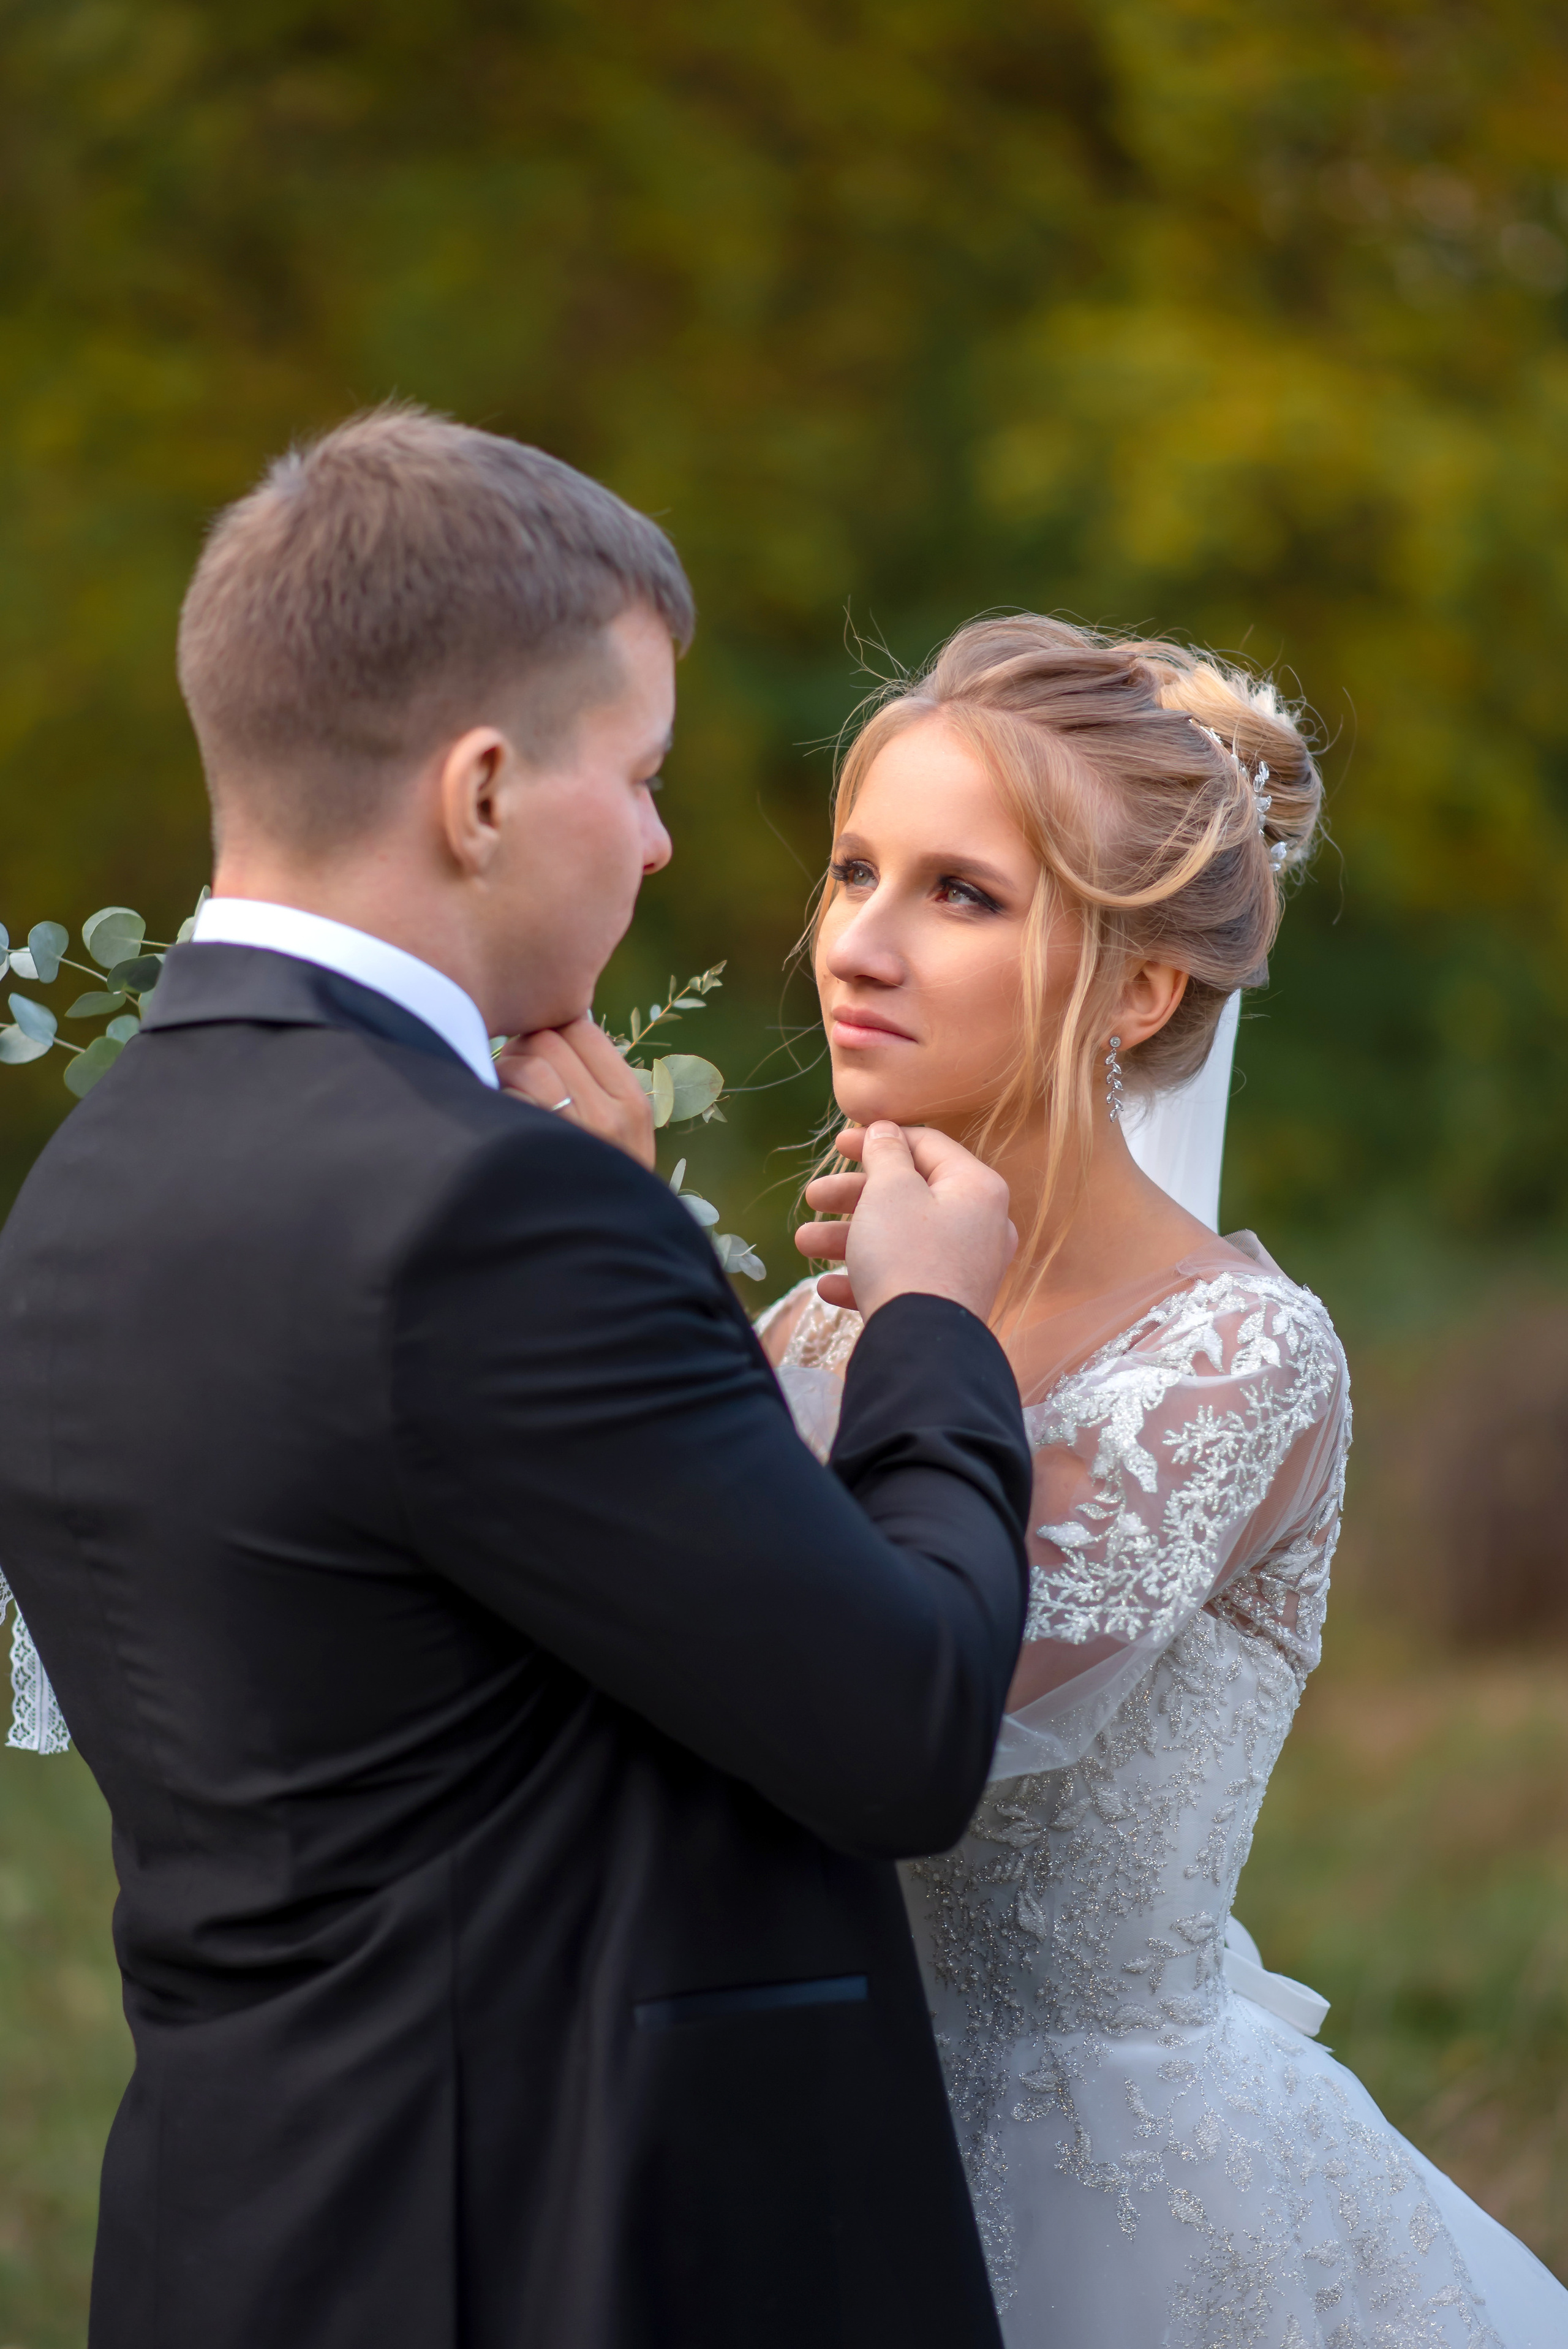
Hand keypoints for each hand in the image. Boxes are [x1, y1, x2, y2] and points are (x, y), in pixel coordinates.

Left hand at [495, 1015, 656, 1168]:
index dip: (554, 1031)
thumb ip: (604, 1088)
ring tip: (503, 1086)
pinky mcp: (540, 1149)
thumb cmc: (605, 1178)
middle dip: (523, 1047)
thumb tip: (558, 1032)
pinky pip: (511, 1100)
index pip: (584, 1030)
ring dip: (506, 1071)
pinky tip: (502, 1115)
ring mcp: (575, 1133)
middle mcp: (609, 1115)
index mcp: (632, 1102)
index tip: (540, 1048)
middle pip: (550, 1042)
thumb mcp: (626, 1135)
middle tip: (513, 1066)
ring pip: (530, 1066)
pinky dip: (499, 1100)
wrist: (605, 1244)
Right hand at [794, 1122, 1016, 1322]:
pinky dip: (867, 1277)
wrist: (922, 1345)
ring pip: (900, 1238)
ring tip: (805, 1243)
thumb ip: (886, 1154)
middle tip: (813, 1197)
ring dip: (848, 1238)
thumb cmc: (906, 1256)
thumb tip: (885, 1130)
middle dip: (852, 1196)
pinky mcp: (948, 1301)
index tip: (840, 1143)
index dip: (879, 1138)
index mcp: (976, 1187)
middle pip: (908, 1194)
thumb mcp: (890, 1191)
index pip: (927, 1145)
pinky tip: (828, 1288)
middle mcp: (981, 1224)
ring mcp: (966, 1267)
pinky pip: (905, 1278)